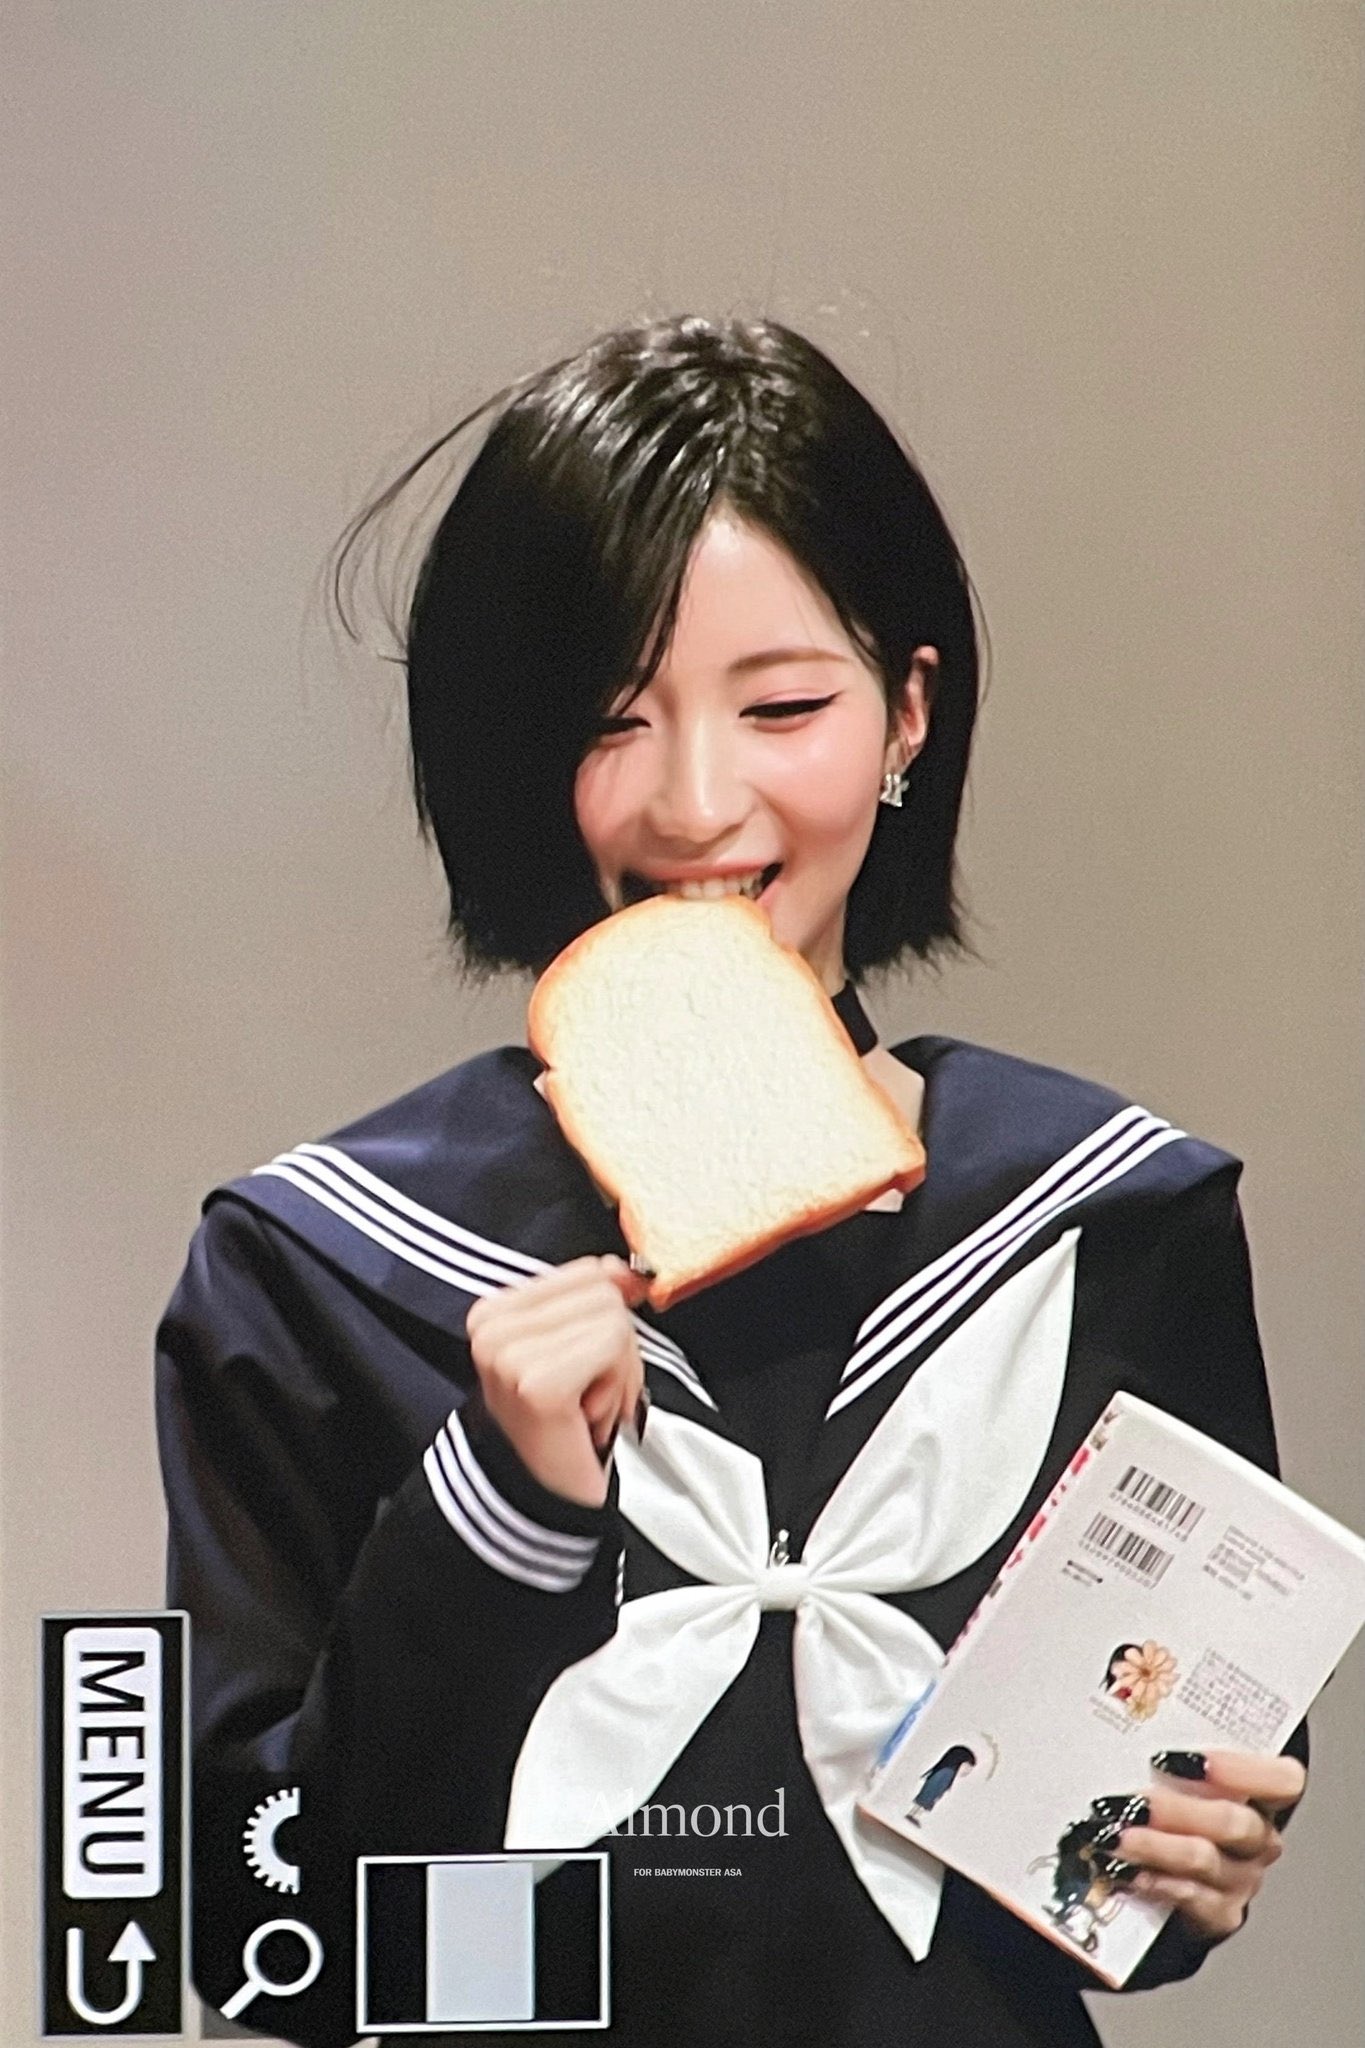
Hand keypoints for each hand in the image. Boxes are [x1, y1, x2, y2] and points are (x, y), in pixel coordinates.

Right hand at [464, 1255, 648, 1508]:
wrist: (545, 1493)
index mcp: (494, 1310)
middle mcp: (493, 1328)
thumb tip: (625, 1270)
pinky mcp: (539, 1383)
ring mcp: (511, 1354)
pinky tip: (589, 1414)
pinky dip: (619, 1384)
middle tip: (589, 1390)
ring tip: (588, 1403)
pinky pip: (613, 1345)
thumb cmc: (563, 1424)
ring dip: (619, 1369)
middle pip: (604, 1293)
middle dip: (616, 1346)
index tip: (585, 1362)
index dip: (608, 1318)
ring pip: (614, 1318)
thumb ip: (597, 1297)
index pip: (588, 1273)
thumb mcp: (578, 1345)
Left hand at [1114, 1749, 1305, 1939]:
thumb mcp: (1178, 1766)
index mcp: (1262, 1795)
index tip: (1186, 1759)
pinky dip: (1155, 1881)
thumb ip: (1170, 1742)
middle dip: (1177, 1809)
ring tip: (1115, 1835)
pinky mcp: (1220, 1913)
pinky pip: (1191, 1898)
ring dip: (1156, 1846)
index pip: (1282, 1780)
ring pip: (1206, 1860)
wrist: (1168, 1868)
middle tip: (1131, 1801)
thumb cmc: (1173, 1797)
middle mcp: (1259, 1838)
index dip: (1242, 1769)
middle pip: (1235, 1823)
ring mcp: (1242, 1879)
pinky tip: (1127, 1870)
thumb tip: (1125, 1711)